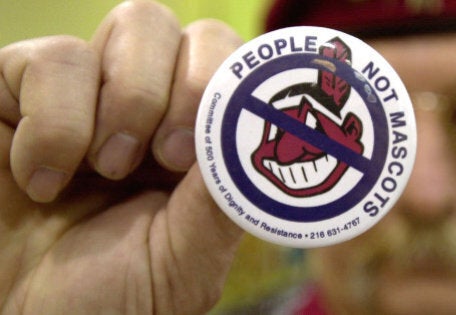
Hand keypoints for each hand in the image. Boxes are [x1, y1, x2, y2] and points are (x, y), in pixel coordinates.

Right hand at [0, 1, 242, 313]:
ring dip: (128, 104)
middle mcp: (153, 103)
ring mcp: (91, 89)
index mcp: (200, 140)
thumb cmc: (109, 297)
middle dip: (188, 91)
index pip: (237, 67)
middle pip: (201, 33)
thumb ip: (223, 203)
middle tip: (166, 158)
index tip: (204, 150)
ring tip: (103, 171)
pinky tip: (43, 179)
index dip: (233, 86)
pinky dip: (53, 125)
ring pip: (138, 24)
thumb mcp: (184, 261)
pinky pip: (52, 59)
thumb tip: (255, 140)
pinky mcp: (20, 88)